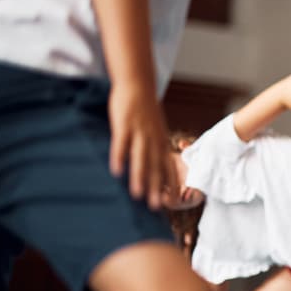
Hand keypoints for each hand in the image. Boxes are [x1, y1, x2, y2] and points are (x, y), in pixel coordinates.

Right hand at [108, 85, 172, 209]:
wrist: (138, 84)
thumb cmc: (145, 108)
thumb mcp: (156, 128)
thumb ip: (155, 145)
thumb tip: (154, 163)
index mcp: (162, 141)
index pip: (169, 166)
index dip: (172, 183)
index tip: (174, 201)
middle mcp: (153, 139)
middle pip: (156, 167)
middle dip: (156, 188)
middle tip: (156, 207)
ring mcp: (139, 132)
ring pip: (140, 159)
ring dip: (139, 178)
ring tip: (137, 195)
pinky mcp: (124, 124)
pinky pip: (121, 144)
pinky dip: (119, 158)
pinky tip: (116, 171)